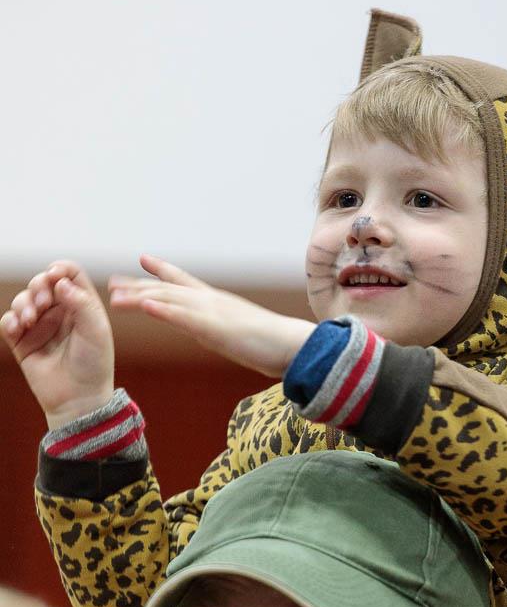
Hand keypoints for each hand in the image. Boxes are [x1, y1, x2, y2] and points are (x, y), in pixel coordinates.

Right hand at [0, 261, 114, 428]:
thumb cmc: (94, 364)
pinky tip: (18, 327)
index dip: (59, 268)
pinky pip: (8, 322)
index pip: (69, 274)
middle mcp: (60, 312)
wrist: (79, 399)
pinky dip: (10, 320)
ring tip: (30, 319)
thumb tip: (60, 281)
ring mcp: (40, 326)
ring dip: (23, 303)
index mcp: (81, 305)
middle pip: (42, 282)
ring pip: (23, 299)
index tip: (54, 275)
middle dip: (38, 285)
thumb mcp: (96, 330)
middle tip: (43, 301)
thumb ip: (81, 302)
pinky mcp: (23, 342)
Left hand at [109, 255, 314, 377]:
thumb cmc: (274, 344)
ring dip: (139, 296)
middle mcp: (211, 301)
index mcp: (217, 303)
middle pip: (167, 289)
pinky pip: (183, 317)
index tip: (142, 260)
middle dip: (138, 286)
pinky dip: (162, 310)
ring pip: (169, 299)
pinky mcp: (216, 328)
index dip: (162, 270)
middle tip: (111, 284)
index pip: (185, 282)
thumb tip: (210, 332)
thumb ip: (221, 329)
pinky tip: (143, 307)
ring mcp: (212, 312)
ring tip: (115, 296)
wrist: (296, 346)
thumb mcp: (239, 333)